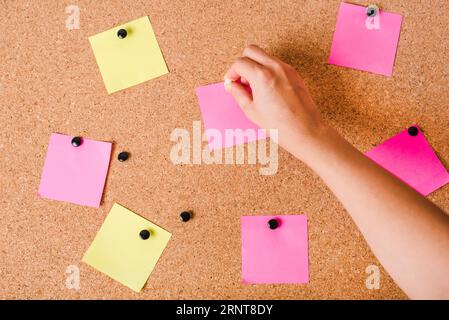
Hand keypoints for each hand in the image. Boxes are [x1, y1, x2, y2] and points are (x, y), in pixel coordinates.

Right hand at [224, 45, 326, 160]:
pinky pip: (276, 64)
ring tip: (254, 86)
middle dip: (243, 63)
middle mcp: (275, 68)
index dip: (232, 72)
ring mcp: (286, 69)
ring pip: (265, 55)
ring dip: (255, 65)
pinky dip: (267, 70)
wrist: (305, 131)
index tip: (231, 81)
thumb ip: (239, 94)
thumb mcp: (252, 111)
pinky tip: (266, 88)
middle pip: (251, 50)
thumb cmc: (280, 126)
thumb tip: (232, 86)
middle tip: (241, 80)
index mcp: (261, 76)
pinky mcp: (294, 74)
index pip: (240, 63)